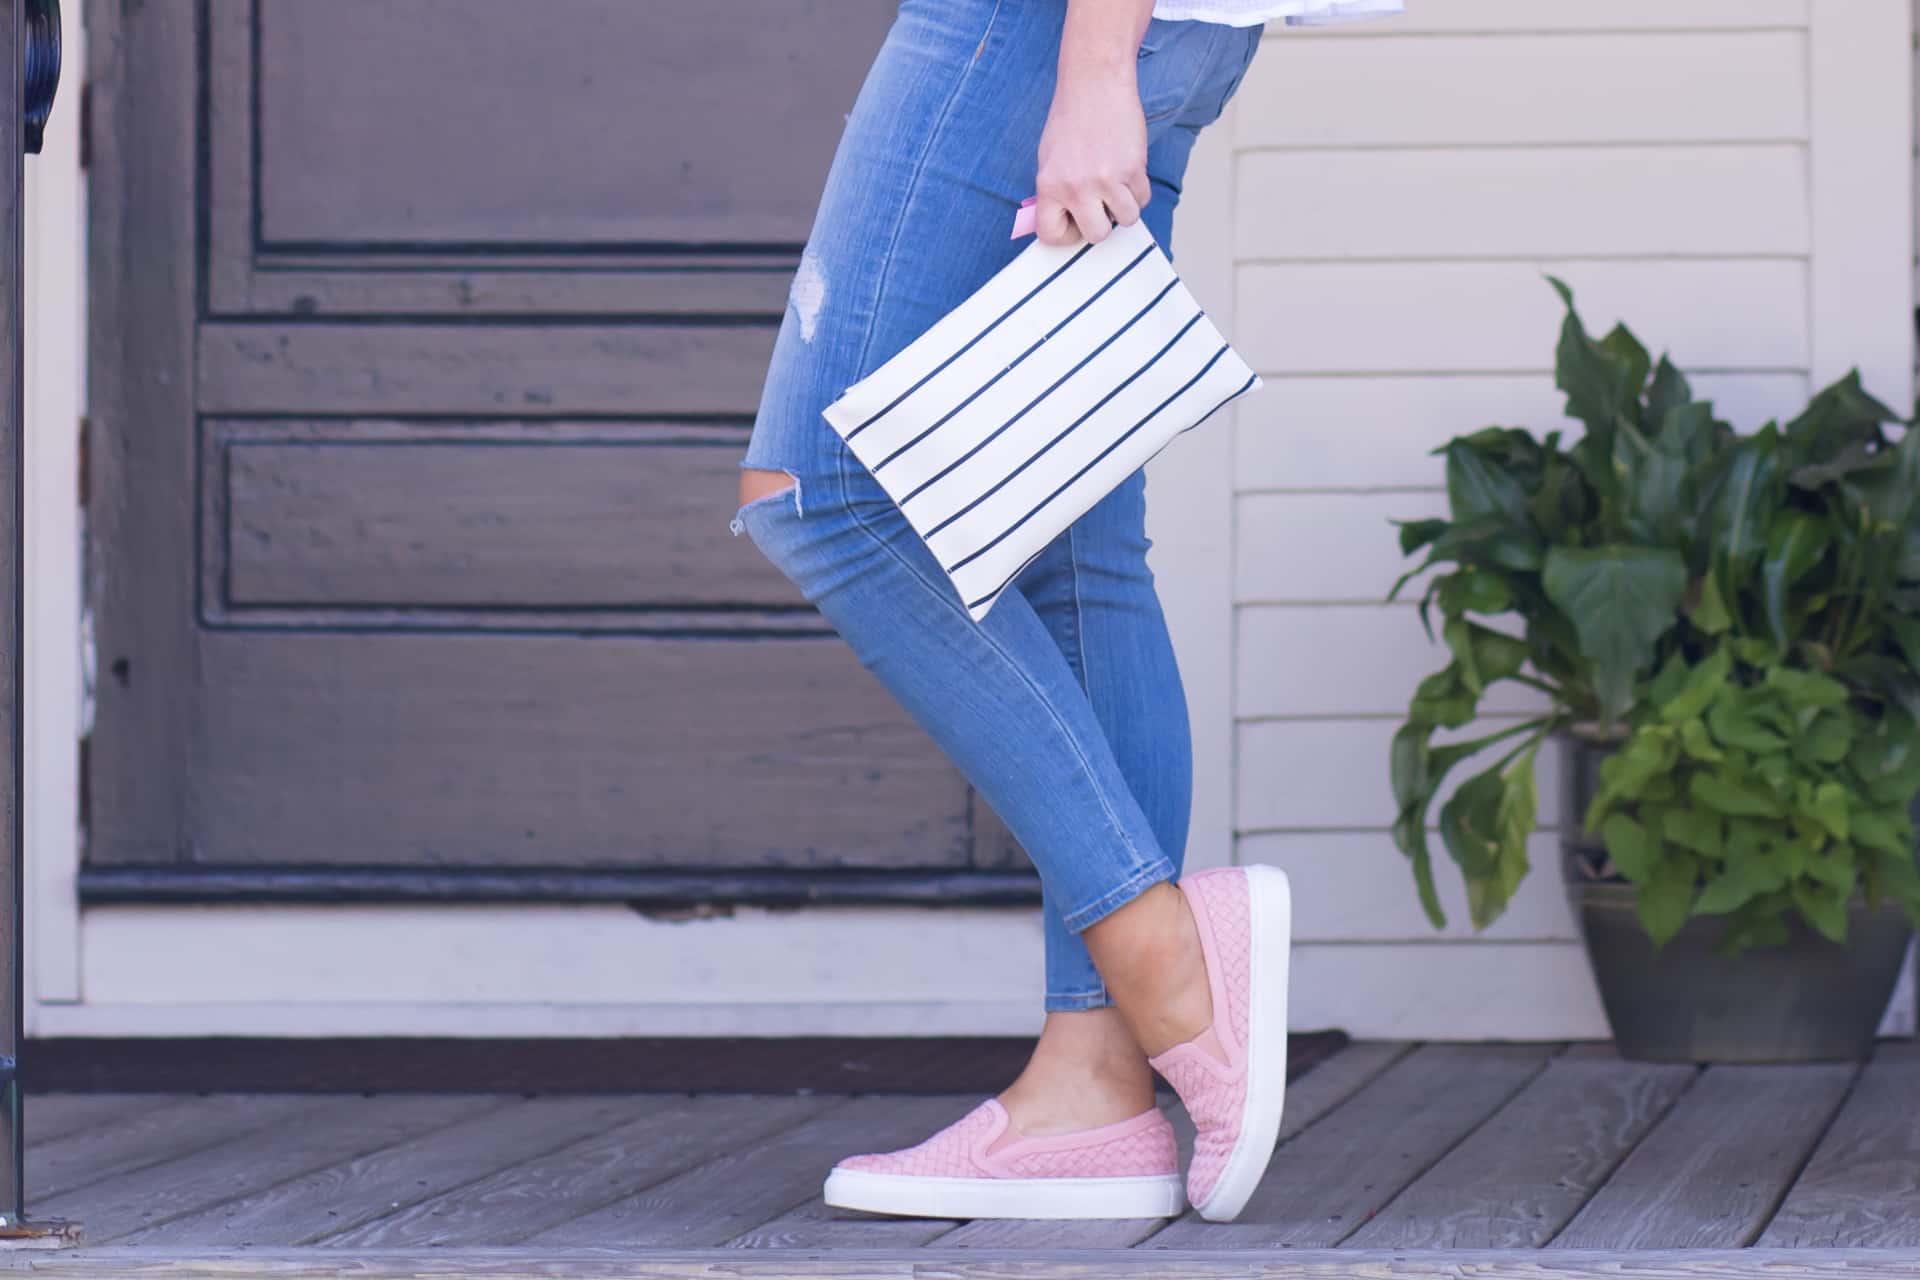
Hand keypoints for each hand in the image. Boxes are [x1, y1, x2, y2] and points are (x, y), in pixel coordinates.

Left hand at [1034, 65, 1150, 246]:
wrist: (1094, 82)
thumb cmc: (1071, 118)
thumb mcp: (1049, 159)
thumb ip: (1056, 193)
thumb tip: (1066, 222)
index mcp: (1049, 185)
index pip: (1051, 235)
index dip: (1067, 235)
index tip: (1076, 223)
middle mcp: (1076, 187)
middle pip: (1095, 235)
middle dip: (1102, 224)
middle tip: (1101, 205)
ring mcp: (1107, 179)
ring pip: (1126, 219)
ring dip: (1124, 206)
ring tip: (1116, 184)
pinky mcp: (1133, 168)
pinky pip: (1142, 197)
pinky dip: (1138, 189)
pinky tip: (1128, 169)